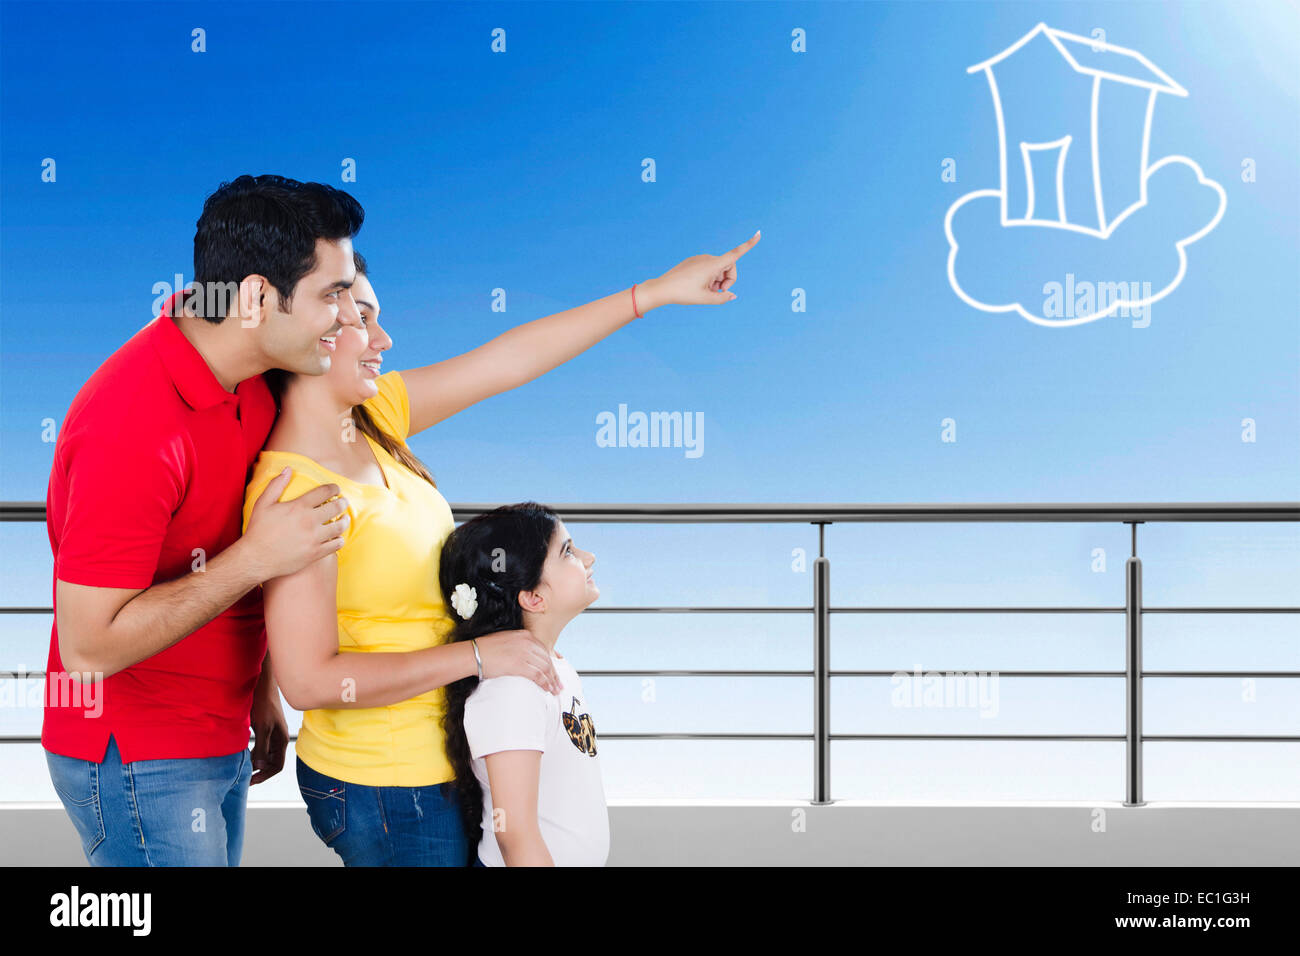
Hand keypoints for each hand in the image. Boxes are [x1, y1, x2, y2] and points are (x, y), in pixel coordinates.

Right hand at [244, 469, 349, 579]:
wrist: (256, 558)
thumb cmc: (258, 530)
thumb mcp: (263, 504)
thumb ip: (276, 485)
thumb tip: (288, 469)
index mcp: (298, 507)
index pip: (324, 492)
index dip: (334, 488)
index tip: (336, 489)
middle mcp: (309, 521)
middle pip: (336, 508)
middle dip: (343, 503)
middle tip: (344, 502)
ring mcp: (314, 538)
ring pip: (340, 527)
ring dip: (344, 521)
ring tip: (344, 519)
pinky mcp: (316, 553)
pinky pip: (336, 545)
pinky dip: (340, 539)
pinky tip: (337, 537)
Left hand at [249, 673, 288, 784]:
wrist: (262, 683)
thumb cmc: (264, 703)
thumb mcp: (262, 727)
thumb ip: (262, 748)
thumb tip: (259, 768)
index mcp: (281, 740)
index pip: (277, 766)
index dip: (265, 776)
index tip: (250, 781)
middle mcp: (278, 738)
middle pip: (271, 762)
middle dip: (259, 771)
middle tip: (244, 778)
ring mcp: (271, 732)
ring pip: (265, 753)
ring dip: (255, 761)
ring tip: (242, 767)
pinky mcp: (264, 726)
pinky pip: (260, 744)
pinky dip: (252, 751)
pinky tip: (242, 752)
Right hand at [474, 629, 562, 694]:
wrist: (474, 653)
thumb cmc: (486, 648)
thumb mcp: (506, 639)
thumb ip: (519, 644)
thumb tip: (527, 657)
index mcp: (525, 635)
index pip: (544, 650)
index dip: (551, 662)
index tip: (554, 672)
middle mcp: (527, 643)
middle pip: (547, 660)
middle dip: (554, 674)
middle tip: (559, 684)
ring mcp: (525, 653)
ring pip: (545, 669)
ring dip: (552, 681)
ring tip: (555, 690)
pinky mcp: (520, 665)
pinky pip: (538, 676)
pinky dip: (545, 683)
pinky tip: (547, 689)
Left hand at [642, 229, 760, 308]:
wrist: (663, 288)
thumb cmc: (684, 294)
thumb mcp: (706, 299)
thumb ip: (723, 298)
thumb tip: (732, 294)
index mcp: (713, 265)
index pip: (735, 254)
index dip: (749, 245)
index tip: (759, 234)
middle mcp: (708, 258)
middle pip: (729, 267)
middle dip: (728, 279)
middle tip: (719, 292)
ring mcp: (700, 258)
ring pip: (718, 269)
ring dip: (718, 280)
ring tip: (706, 290)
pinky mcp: (694, 260)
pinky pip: (708, 268)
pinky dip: (709, 277)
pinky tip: (698, 285)